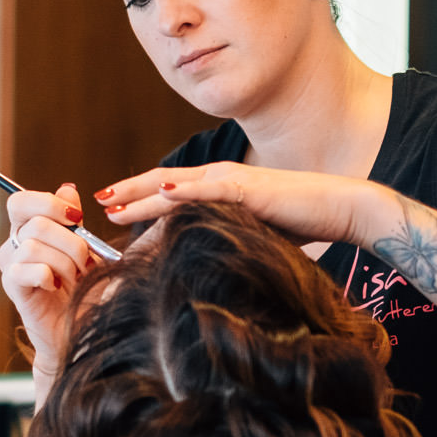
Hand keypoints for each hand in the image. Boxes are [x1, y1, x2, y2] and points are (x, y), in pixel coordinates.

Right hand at [0, 182, 101, 371]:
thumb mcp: (86, 249)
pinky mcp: (13, 288)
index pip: (21, 201)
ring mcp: (11, 266)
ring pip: (36, 246)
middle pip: (37, 224)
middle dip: (72, 242)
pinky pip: (31, 269)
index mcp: (28, 229)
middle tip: (85, 263)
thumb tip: (67, 189)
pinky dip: (51, 277)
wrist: (81, 330)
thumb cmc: (84, 290)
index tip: (77, 218)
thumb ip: (73, 220)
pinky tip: (57, 288)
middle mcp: (14, 245)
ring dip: (66, 263)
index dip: (50, 203)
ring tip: (75, 279)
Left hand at [93, 161, 377, 246]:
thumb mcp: (251, 232)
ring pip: (177, 185)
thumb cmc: (300, 222)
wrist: (338, 206)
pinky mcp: (248, 188)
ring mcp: (232, 181)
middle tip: (98, 199)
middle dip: (129, 191)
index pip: (170, 190)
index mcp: (219, 187)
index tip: (110, 206)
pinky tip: (162, 194)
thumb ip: (226, 237)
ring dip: (142, 193)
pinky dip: (183, 191)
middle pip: (163, 182)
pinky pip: (209, 189)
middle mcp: (220, 178)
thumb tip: (204, 257)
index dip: (138, 197)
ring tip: (113, 201)